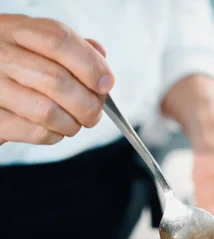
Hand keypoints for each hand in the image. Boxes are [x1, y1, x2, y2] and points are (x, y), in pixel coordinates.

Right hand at [0, 14, 113, 144]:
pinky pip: (34, 132)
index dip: (90, 65)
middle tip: (94, 112)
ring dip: (73, 123)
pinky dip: (55, 135)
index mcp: (15, 30)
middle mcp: (0, 55)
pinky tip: (55, 129)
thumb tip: (101, 63)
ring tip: (76, 122)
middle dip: (88, 103)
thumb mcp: (37, 42)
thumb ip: (71, 48)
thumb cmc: (16, 61)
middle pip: (56, 80)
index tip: (106, 83)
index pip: (59, 41)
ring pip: (47, 111)